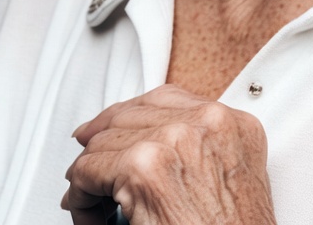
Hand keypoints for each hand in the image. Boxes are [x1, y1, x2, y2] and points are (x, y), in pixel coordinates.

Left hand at [61, 84, 276, 224]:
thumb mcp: (234, 180)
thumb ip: (202, 150)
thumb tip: (155, 144)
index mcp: (230, 124)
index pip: (164, 99)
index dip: (129, 117)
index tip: (107, 131)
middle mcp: (205, 123)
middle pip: (129, 114)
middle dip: (105, 146)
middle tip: (92, 174)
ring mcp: (175, 139)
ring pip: (104, 141)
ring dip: (91, 175)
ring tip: (95, 205)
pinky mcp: (143, 169)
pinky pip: (87, 170)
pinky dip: (79, 198)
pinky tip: (90, 215)